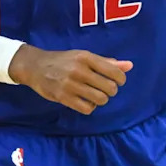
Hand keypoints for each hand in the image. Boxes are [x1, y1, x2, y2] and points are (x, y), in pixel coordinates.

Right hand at [8, 45, 132, 114]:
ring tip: (96, 95)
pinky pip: (87, 108)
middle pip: (109, 87)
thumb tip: (129, 66)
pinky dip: (90, 107)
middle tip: (105, 89)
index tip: (118, 81)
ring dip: (101, 100)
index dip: (120, 79)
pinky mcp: (63, 97)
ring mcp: (70, 84)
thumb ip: (106, 62)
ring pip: (100, 99)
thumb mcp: (84, 56)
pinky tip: (86, 101)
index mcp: (86, 57)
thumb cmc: (64, 60)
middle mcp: (79, 69)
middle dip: (111, 91)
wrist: (36, 66)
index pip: (113, 71)